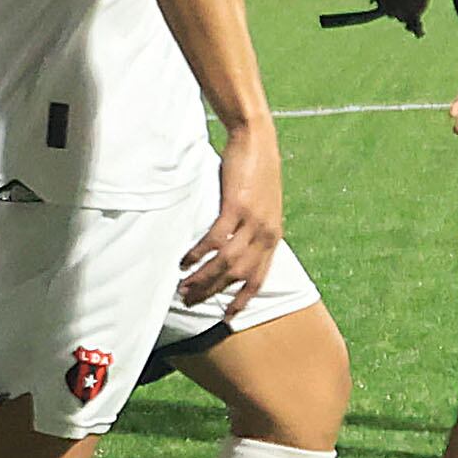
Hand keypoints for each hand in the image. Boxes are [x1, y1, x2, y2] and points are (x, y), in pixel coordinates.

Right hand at [177, 120, 285, 315]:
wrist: (257, 141)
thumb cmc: (256, 171)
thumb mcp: (262, 206)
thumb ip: (252, 229)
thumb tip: (232, 248)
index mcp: (273, 236)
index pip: (259, 278)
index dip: (242, 299)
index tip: (227, 316)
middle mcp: (266, 233)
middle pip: (238, 275)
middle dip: (213, 292)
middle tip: (190, 300)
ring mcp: (252, 221)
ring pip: (226, 262)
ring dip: (203, 277)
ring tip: (184, 286)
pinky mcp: (237, 206)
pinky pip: (215, 239)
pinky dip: (199, 253)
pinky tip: (185, 261)